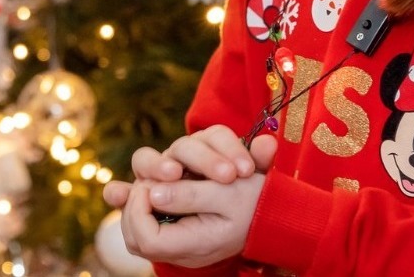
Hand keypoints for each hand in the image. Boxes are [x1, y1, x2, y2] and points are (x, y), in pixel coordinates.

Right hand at [102, 127, 276, 208]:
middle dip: (203, 159)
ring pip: (148, 159)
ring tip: (172, 175)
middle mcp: (179, 158)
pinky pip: (122, 192)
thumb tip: (269, 142)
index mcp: (209, 148)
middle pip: (183, 146)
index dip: (227, 148)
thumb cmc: (238, 206)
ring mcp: (156, 176)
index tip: (242, 171)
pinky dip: (118, 192)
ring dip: (158, 166)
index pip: (214, 135)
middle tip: (224, 177)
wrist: (220, 231)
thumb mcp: (251, 187)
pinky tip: (117, 195)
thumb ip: (257, 163)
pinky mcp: (141, 198)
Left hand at [116, 167, 266, 267]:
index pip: (143, 239)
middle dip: (138, 192)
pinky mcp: (181, 208)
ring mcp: (179, 225)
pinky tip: (158, 170)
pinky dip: (153, 180)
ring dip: (151, 181)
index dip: (138, 207)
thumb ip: (190, 196)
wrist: (280, 208)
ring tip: (173, 169)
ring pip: (142, 212)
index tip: (160, 182)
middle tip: (166, 175)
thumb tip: (153, 193)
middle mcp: (180, 238)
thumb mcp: (229, 195)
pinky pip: (153, 199)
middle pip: (133, 228)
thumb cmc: (257, 201)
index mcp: (192, 243)